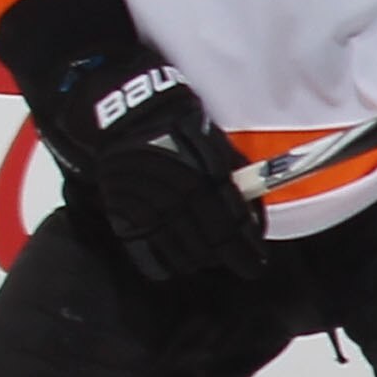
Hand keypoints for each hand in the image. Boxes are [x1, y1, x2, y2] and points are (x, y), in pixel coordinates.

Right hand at [75, 61, 265, 281]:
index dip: (247, 251)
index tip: (255, 263)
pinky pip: (146, 251)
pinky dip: (164, 262)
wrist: (124, 112)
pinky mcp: (121, 212)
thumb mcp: (216, 146)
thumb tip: (253, 222)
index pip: (232, 226)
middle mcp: (175, 194)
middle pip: (208, 245)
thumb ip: (234, 184)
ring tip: (206, 256)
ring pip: (180, 254)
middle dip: (227, 258)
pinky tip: (176, 261)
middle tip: (238, 262)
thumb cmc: (179, 126)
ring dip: (198, 260)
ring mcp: (146, 205)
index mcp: (204, 176)